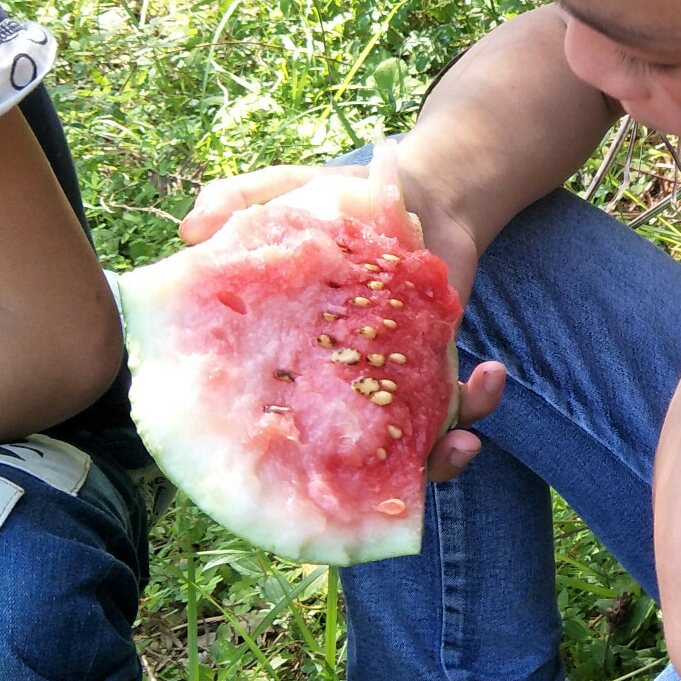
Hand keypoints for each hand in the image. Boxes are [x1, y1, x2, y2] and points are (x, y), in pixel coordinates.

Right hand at [179, 152, 503, 485]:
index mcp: (286, 364)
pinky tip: (490, 371)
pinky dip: (478, 402)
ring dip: (442, 459)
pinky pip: (457, 411)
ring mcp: (386, 389)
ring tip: (464, 441)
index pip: (266, 428)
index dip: (269, 464)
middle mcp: (331, 391)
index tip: (291, 477)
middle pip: (338, 462)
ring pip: (406, 453)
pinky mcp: (434, 377)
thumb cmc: (341, 201)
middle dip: (365, 488)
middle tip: (386, 479)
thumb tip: (190, 232)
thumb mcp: (288, 193)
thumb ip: (237, 202)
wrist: (422, 193)